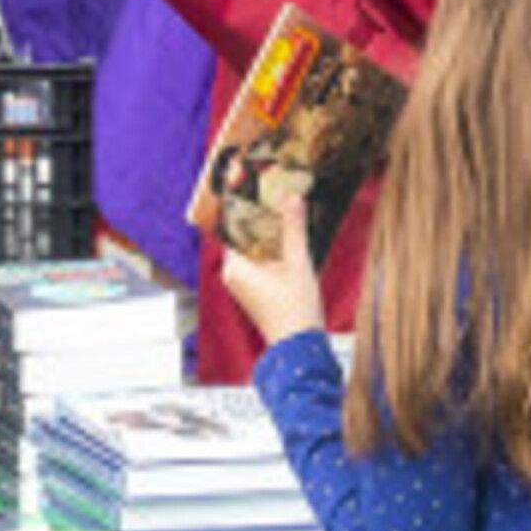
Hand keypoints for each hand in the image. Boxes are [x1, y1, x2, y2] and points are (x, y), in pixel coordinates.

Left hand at [224, 184, 327, 348]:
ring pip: (251, 248)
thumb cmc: (295, 310)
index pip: (231, 227)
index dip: (242, 205)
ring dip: (266, 231)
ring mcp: (243, 283)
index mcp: (235, 267)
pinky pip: (258, 260)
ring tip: (283, 208)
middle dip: (258, 216)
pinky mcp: (254, 289)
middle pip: (242, 236)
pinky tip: (287, 236)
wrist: (299, 346)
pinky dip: (270, 247)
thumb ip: (294, 228)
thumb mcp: (298, 263)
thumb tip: (292, 197)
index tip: (251, 184)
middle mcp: (233, 275)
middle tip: (274, 191)